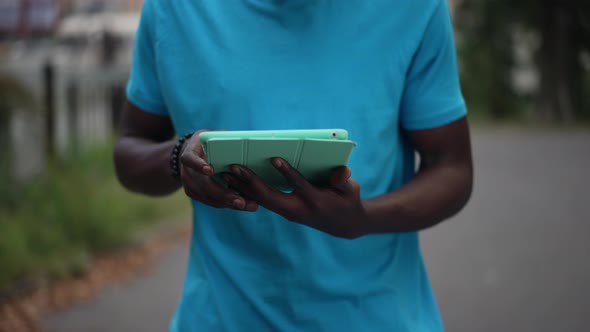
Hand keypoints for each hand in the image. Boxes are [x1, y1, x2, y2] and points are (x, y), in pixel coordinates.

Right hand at [179, 130, 258, 210]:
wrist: (193, 155)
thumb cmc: (208, 144)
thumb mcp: (213, 136)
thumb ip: (224, 138)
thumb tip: (245, 140)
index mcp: (189, 154)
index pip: (190, 159)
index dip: (199, 165)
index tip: (210, 170)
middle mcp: (186, 171)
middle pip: (203, 185)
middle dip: (223, 194)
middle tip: (241, 201)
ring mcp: (189, 185)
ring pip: (209, 197)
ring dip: (229, 203)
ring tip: (248, 205)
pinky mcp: (195, 194)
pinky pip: (212, 202)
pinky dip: (228, 204)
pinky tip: (243, 205)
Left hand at [222, 158, 366, 238]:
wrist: (345, 225)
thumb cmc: (348, 201)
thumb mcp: (350, 190)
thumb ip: (343, 181)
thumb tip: (343, 171)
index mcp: (315, 201)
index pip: (299, 186)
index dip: (287, 173)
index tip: (275, 158)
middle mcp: (298, 210)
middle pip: (270, 197)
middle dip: (251, 182)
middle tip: (234, 166)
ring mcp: (289, 213)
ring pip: (262, 201)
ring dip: (242, 188)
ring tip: (224, 174)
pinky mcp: (284, 212)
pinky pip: (263, 203)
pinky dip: (247, 193)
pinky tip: (233, 183)